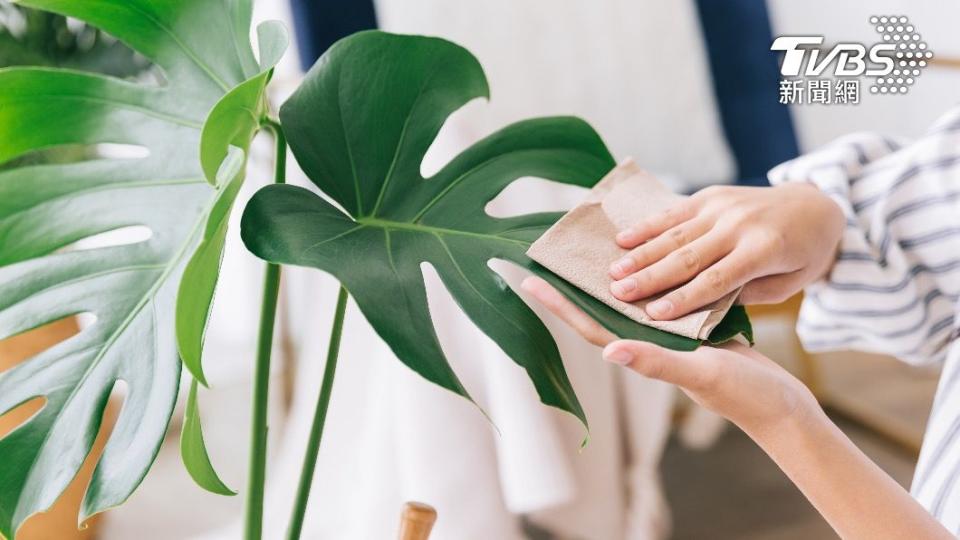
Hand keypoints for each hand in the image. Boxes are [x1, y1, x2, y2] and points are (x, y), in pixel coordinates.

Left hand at [522, 276, 816, 436]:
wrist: (782, 407)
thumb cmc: (744, 396)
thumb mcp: (701, 374)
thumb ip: (657, 363)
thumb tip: (609, 351)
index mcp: (644, 354)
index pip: (591, 326)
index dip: (561, 305)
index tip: (530, 280)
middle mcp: (650, 346)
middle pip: (602, 312)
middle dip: (575, 288)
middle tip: (548, 257)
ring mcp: (671, 339)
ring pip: (629, 305)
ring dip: (607, 281)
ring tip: (587, 252)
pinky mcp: (693, 331)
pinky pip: (661, 301)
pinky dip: (648, 281)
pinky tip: (646, 262)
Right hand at [608, 183, 843, 319]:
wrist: (816, 205)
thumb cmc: (803, 255)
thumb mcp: (789, 283)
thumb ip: (747, 293)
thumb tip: (703, 305)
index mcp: (764, 250)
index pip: (716, 280)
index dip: (684, 299)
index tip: (653, 315)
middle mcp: (739, 225)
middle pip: (688, 257)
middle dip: (650, 277)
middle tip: (618, 294)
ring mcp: (723, 207)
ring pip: (675, 234)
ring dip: (641, 254)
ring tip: (613, 272)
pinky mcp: (711, 195)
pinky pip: (675, 213)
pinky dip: (647, 226)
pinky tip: (622, 239)